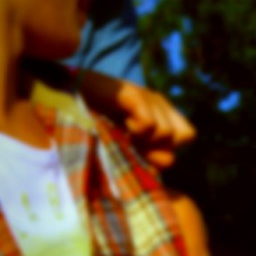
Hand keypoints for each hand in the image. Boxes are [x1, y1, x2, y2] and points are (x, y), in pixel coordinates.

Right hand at [79, 70, 195, 168]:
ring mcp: (149, 96)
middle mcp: (161, 102)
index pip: (188, 135)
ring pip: (167, 133)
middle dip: (160, 146)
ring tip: (125, 129)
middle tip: (135, 140)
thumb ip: (150, 155)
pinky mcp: (134, 94)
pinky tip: (121, 121)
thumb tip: (170, 161)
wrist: (67, 97)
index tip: (144, 147)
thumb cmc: (97, 124)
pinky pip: (150, 124)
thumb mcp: (128, 145)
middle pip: (184, 135)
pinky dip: (135, 130)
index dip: (169, 147)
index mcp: (162, 112)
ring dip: (144, 139)